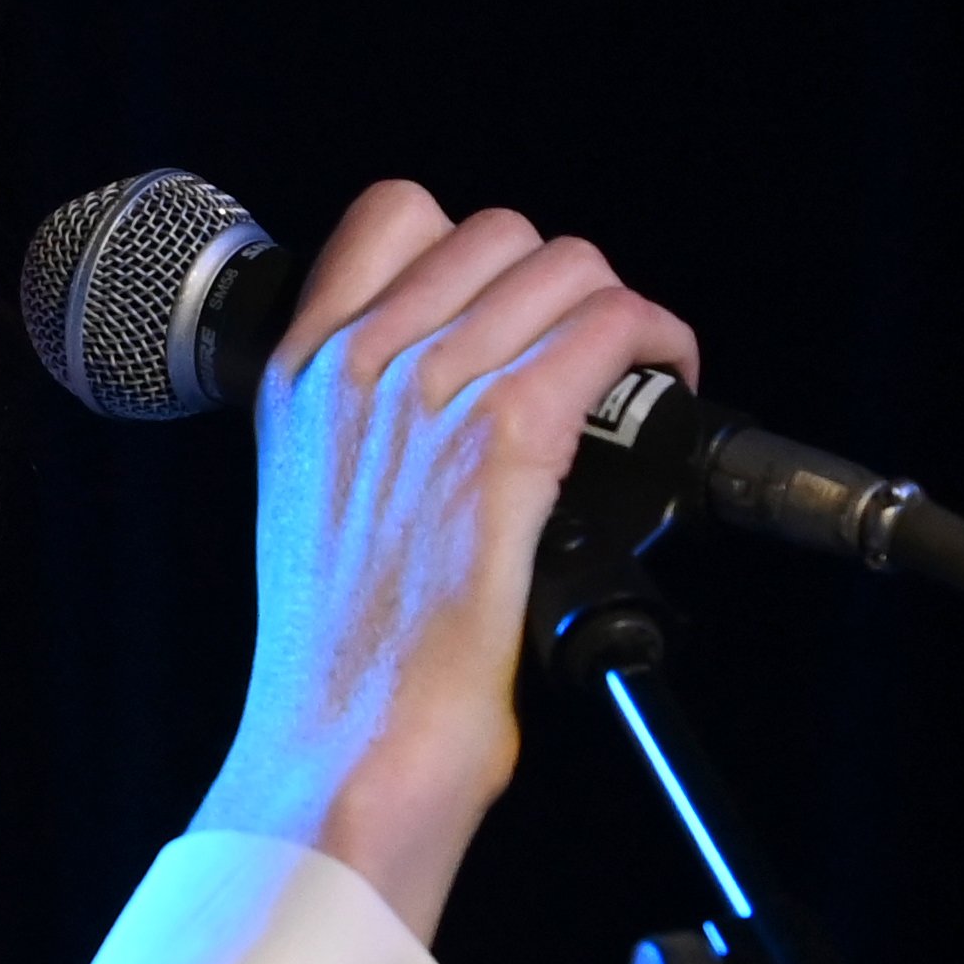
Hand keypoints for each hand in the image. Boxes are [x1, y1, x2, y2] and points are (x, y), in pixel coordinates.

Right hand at [188, 185, 698, 940]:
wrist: (346, 748)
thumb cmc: (342, 664)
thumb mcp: (313, 507)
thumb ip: (365, 432)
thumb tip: (453, 404)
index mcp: (295, 375)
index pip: (394, 215)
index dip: (472, 249)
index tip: (507, 309)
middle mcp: (354, 364)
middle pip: (497, 233)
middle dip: (560, 284)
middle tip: (587, 353)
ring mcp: (427, 393)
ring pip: (564, 267)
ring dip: (616, 310)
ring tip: (634, 371)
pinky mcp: (504, 437)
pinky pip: (608, 327)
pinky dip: (657, 342)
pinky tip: (668, 382)